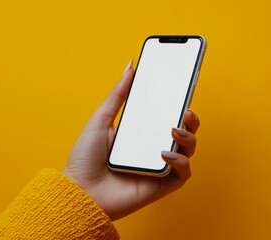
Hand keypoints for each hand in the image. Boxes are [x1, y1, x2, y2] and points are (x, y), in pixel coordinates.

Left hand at [63, 60, 200, 220]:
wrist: (79, 190)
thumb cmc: (86, 158)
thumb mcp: (100, 119)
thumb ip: (117, 94)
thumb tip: (130, 67)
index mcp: (141, 133)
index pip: (166, 115)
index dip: (178, 104)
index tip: (182, 88)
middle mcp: (153, 148)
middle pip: (183, 131)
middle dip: (191, 119)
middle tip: (185, 110)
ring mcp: (159, 166)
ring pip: (188, 149)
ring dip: (188, 137)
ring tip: (174, 130)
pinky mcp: (162, 184)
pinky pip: (183, 172)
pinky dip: (180, 161)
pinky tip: (165, 154)